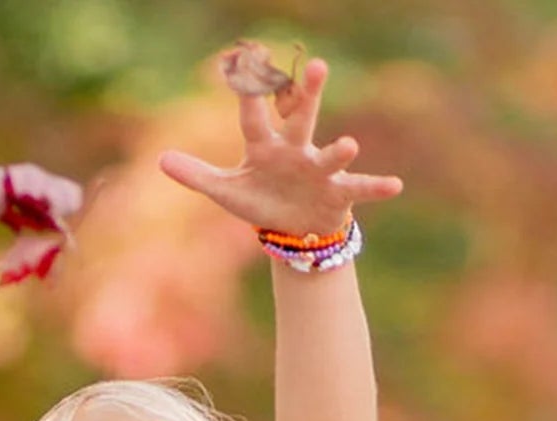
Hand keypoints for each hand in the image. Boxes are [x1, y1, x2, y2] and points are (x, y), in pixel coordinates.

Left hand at [157, 55, 401, 240]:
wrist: (294, 229)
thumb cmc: (262, 202)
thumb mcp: (228, 192)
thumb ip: (197, 176)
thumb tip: (160, 160)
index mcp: (265, 148)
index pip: (253, 116)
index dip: (249, 89)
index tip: (248, 55)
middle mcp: (295, 152)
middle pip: (301, 119)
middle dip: (308, 96)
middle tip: (317, 65)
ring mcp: (318, 171)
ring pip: (330, 155)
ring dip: (339, 151)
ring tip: (350, 144)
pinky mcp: (338, 194)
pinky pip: (359, 189)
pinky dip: (376, 187)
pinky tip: (395, 185)